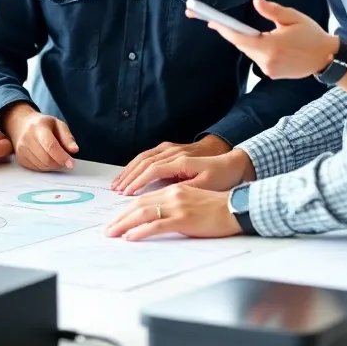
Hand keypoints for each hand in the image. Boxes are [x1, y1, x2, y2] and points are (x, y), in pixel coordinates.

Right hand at [0, 104, 78, 171]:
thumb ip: (67, 138)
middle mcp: (27, 138)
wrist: (22, 125)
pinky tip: (46, 159)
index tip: (71, 163)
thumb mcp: (58, 125)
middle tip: (64, 159)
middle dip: (59, 163)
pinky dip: (45, 167)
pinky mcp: (20, 158)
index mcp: (39, 127)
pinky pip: (36, 169)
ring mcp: (21, 149)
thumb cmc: (43, 125)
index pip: (50, 145)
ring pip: (42, 166)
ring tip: (55, 156)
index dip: (62, 157)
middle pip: (46, 159)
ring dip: (52, 166)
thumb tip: (74, 150)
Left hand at [105, 185, 241, 240]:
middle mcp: (172, 195)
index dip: (127, 209)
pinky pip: (156, 225)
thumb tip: (157, 218)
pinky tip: (130, 237)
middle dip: (120, 217)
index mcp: (173, 190)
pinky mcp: (183, 219)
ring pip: (143, 213)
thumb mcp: (192, 201)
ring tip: (112, 233)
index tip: (116, 219)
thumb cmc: (218, 208)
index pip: (143, 199)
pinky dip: (141, 231)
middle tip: (107, 229)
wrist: (237, 208)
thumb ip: (174, 205)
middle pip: (138, 205)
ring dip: (124, 224)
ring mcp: (177, 206)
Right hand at [117, 147, 255, 196]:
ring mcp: (171, 149)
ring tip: (117, 183)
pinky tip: (129, 173)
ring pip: (143, 157)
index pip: (153, 169)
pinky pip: (148, 155)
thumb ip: (186, 190)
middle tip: (115, 190)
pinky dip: (135, 165)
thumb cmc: (220, 176)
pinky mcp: (170, 150)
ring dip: (129, 170)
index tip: (126, 193)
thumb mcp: (206, 186)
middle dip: (128, 176)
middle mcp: (173, 152)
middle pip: (144, 162)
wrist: (231, 161)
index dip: (138, 181)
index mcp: (181, 161)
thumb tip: (165, 196)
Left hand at [189, 0, 336, 78]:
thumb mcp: (293, 18)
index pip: (240, 38)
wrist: (326, 58)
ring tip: (250, 30)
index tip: (210, 22)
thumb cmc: (311, 35)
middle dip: (231, 33)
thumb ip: (272, 10)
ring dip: (247, 41)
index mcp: (271, 46)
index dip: (223, 29)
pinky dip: (257, 49)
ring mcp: (268, 70)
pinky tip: (267, 42)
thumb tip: (256, 0)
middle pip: (242, 45)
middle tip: (214, 21)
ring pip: (249, 51)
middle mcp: (266, 61)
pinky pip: (258, 58)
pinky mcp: (272, 74)